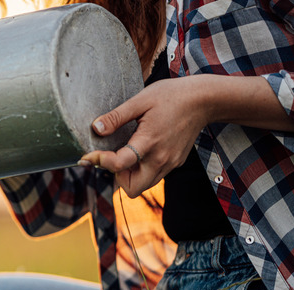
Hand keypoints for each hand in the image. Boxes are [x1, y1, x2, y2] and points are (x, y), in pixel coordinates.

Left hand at [81, 74, 293, 197]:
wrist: (204, 100)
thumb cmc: (171, 96)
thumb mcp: (140, 101)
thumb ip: (116, 117)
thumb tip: (95, 128)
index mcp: (149, 142)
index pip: (119, 165)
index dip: (100, 162)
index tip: (89, 155)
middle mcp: (161, 159)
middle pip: (133, 188)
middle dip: (118, 177)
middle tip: (114, 157)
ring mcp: (170, 163)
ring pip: (144, 185)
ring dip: (130, 175)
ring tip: (127, 152)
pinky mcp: (175, 162)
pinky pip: (154, 176)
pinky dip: (142, 170)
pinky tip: (141, 151)